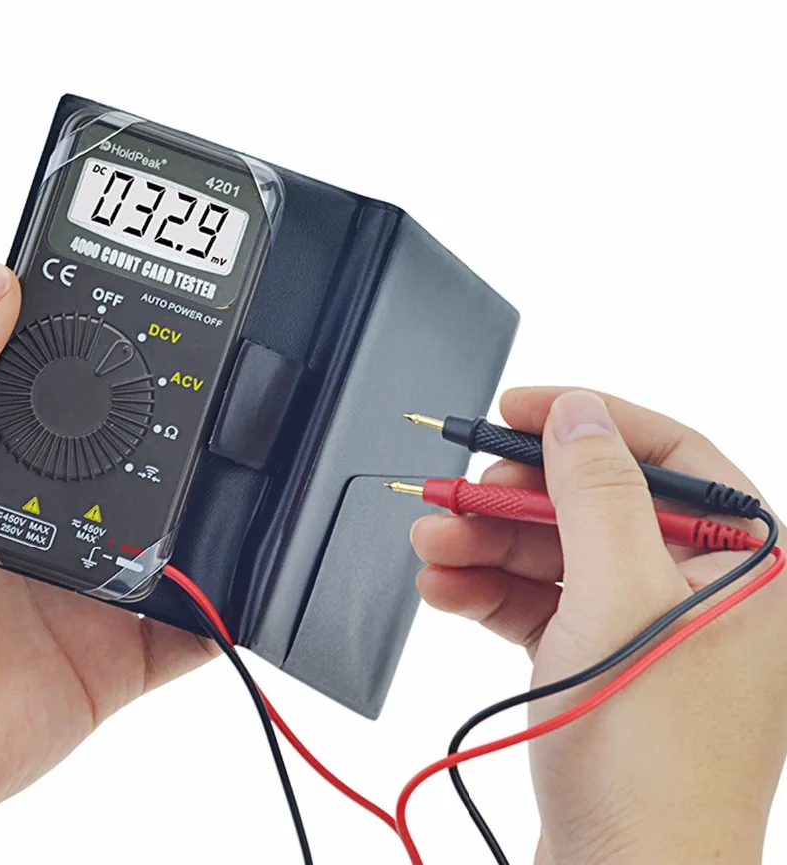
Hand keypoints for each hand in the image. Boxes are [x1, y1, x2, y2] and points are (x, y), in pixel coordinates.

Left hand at [0, 265, 214, 862]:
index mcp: (2, 466)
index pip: (71, 391)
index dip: (111, 351)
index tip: (162, 309)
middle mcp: (55, 517)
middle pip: (140, 459)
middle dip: (184, 427)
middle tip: (229, 386)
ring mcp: (93, 585)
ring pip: (179, 534)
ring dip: (212, 510)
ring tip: (249, 469)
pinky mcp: (121, 653)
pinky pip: (193, 624)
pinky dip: (227, 605)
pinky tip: (248, 574)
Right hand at [412, 388, 785, 864]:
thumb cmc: (651, 763)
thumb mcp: (618, 597)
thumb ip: (596, 490)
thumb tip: (578, 413)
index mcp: (743, 564)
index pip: (666, 453)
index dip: (585, 422)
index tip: (515, 408)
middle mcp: (698, 590)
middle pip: (592, 504)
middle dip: (512, 499)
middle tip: (454, 494)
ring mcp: (643, 628)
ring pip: (555, 553)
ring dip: (484, 545)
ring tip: (429, 545)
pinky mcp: (595, 662)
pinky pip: (538, 601)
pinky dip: (487, 590)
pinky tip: (443, 587)